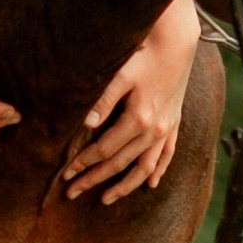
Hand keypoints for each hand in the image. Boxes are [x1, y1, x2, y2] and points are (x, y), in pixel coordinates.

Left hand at [63, 0, 201, 204]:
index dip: (83, 163)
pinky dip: (158, 171)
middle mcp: (154, 130)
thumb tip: (86, 123)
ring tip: (107, 199)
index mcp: (138, 119)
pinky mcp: (174, 124)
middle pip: (120, 164)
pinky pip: (167, 155)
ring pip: (145, 167)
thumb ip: (103, 100)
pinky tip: (150, 184)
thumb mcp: (121, 75)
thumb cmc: (144, 56)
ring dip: (125, 185)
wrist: (177, 44)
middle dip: (95, 180)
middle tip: (73, 193)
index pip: (104, 150)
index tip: (65, 174)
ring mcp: (166, 129)